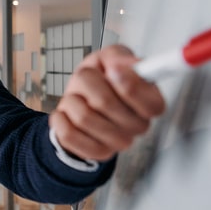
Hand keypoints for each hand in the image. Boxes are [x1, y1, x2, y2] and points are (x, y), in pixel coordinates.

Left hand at [50, 44, 165, 160]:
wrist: (79, 103)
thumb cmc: (97, 81)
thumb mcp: (108, 59)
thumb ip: (119, 56)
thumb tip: (124, 65)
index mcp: (150, 103)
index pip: (150, 103)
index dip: (128, 84)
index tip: (112, 70)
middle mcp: (139, 125)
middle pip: (105, 103)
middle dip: (87, 83)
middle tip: (87, 81)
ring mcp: (119, 142)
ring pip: (84, 117)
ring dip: (72, 100)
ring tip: (77, 98)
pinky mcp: (97, 153)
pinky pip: (69, 134)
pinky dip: (60, 118)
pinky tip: (66, 113)